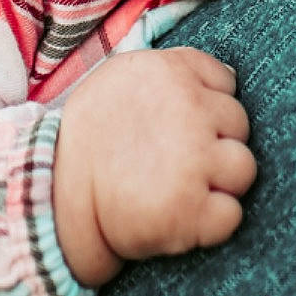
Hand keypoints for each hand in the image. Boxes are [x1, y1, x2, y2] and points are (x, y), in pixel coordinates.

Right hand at [52, 49, 255, 287]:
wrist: (51, 197)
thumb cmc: (86, 139)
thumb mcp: (119, 78)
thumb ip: (172, 72)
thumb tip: (227, 76)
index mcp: (171, 71)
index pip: (226, 85)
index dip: (209, 111)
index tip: (183, 129)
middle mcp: (190, 110)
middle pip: (239, 127)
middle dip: (216, 147)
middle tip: (177, 165)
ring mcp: (194, 160)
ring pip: (244, 169)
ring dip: (221, 185)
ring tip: (181, 191)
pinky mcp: (191, 209)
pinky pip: (231, 215)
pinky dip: (212, 224)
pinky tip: (180, 219)